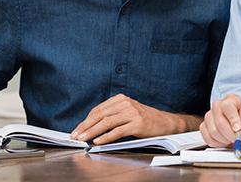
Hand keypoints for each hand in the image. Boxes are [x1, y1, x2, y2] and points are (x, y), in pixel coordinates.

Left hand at [71, 94, 189, 144]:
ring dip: (92, 132)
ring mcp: (132, 113)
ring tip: (83, 139)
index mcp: (120, 99)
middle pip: (100, 115)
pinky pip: (118, 131)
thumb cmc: (143, 119)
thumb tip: (91, 126)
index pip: (98, 110)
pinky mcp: (137, 123)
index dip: (86, 120)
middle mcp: (125, 103)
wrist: (164, 122)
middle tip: (75, 136)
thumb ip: (112, 115)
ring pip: (107, 122)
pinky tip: (98, 141)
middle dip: (85, 126)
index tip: (77, 129)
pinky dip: (106, 137)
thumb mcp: (127, 112)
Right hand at [200, 94, 240, 147]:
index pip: (227, 106)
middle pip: (219, 121)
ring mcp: (209, 115)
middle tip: (238, 140)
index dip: (232, 119)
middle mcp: (217, 105)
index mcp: (231, 100)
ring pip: (213, 130)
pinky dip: (217, 144)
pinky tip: (224, 142)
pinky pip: (207, 137)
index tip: (238, 129)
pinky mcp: (204, 126)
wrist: (240, 128)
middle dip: (230, 135)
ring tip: (232, 140)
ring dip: (224, 140)